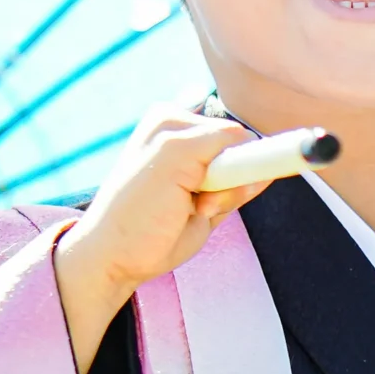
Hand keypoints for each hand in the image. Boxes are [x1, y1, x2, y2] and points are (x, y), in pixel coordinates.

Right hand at [53, 107, 271, 373]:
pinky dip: (228, 188)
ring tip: (181, 209)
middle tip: (187, 208)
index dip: (242, 163)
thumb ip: (232, 185)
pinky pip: (237, 152)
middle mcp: (169, 118)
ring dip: (228, 187)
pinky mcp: (177, 144)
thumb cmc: (148, 234)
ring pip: (240, 146)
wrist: (107, 255)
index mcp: (168, 129)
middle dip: (232, 177)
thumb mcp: (199, 205)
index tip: (238, 179)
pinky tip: (189, 204)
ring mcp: (171, 126)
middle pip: (238, 140)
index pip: (228, 139)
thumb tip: (268, 170)